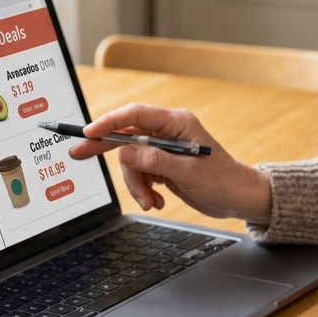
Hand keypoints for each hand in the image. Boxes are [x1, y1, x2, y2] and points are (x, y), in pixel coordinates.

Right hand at [68, 103, 271, 221]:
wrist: (239, 198)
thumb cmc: (223, 180)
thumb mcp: (189, 172)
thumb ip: (156, 160)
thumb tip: (126, 151)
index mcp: (177, 123)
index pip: (136, 115)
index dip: (109, 121)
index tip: (89, 132)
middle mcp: (168, 132)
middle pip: (126, 134)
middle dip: (105, 148)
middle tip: (78, 154)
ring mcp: (164, 149)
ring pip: (131, 161)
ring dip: (135, 184)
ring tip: (150, 201)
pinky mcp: (163, 165)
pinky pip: (140, 173)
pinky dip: (143, 189)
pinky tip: (157, 200)